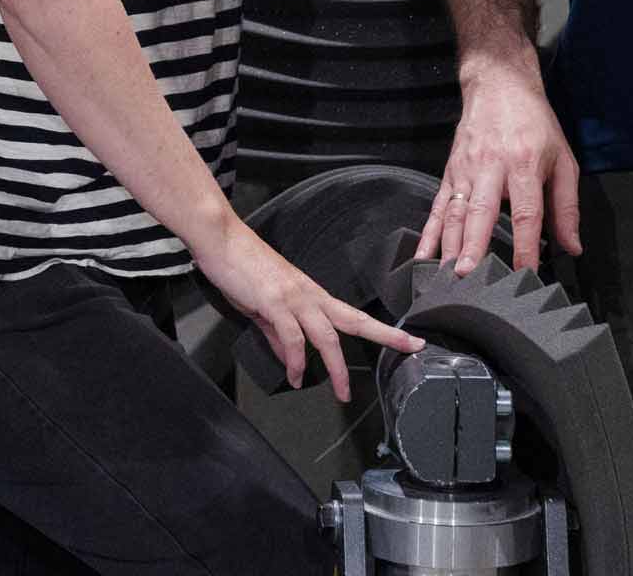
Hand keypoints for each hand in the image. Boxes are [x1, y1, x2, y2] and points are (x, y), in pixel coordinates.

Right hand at [195, 220, 423, 400]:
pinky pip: (291, 337)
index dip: (382, 329)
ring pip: (327, 335)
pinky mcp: (274, 302)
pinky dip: (295, 361)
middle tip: (410, 348)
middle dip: (385, 336)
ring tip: (342, 392)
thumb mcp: (264, 307)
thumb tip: (289, 358)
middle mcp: (310, 295)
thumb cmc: (241, 267)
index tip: (407, 339)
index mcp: (311, 295)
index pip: (353, 315)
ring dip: (337, 367)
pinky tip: (295, 376)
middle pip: (354, 320)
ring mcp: (294, 297)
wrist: (221, 240)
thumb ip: (278, 334)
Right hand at [416, 62, 580, 275]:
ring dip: (449, 244)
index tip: (525, 274)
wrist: (499, 84)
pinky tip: (424, 254)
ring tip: (446, 273)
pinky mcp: (450, 170)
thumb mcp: (563, 160)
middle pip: (481, 212)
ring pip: (455, 211)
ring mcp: (465, 169)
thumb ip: (567, 207)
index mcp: (524, 165)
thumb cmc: (535, 123)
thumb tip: (572, 247)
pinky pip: (438, 205)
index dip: (526, 247)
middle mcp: (491, 167)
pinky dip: (429, 231)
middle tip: (467, 274)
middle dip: (473, 245)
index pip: (526, 213)